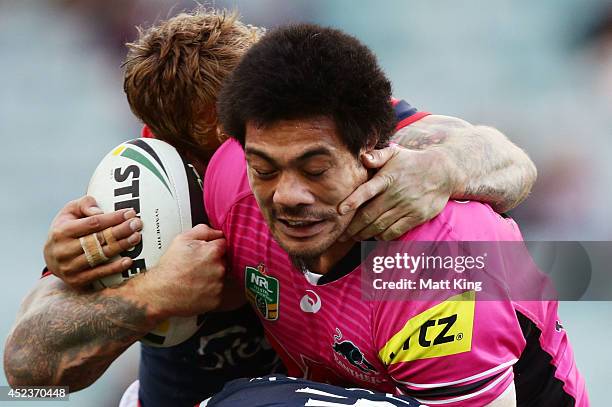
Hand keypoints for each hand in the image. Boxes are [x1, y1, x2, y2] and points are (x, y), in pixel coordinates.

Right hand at [43, 196, 142, 288]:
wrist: (50, 258)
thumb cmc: (66, 228)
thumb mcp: (70, 212)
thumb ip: (84, 204)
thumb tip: (100, 211)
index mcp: (62, 231)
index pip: (93, 223)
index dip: (113, 218)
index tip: (130, 213)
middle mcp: (63, 251)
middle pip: (98, 240)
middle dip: (121, 231)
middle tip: (137, 224)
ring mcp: (69, 267)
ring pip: (100, 256)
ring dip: (121, 247)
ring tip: (136, 238)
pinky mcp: (76, 280)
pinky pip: (99, 274)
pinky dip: (114, 268)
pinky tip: (128, 260)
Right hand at [140, 224, 226, 317]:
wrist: (159, 293)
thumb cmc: (169, 267)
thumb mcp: (182, 239)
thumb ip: (204, 231)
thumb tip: (217, 232)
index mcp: (213, 251)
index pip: (224, 244)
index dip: (214, 247)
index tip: (205, 253)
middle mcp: (220, 268)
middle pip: (225, 261)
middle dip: (214, 262)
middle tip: (199, 267)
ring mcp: (219, 285)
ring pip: (223, 277)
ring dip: (214, 277)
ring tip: (197, 279)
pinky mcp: (217, 300)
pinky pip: (220, 293)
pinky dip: (212, 291)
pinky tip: (199, 289)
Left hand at [338, 146, 453, 240]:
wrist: (443, 172)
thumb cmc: (412, 162)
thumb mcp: (395, 153)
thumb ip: (377, 155)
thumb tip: (363, 157)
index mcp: (388, 178)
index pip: (367, 190)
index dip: (352, 201)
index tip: (339, 211)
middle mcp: (396, 193)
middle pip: (369, 215)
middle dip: (353, 227)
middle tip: (342, 234)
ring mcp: (407, 206)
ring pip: (380, 225)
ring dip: (364, 234)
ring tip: (355, 237)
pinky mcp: (416, 216)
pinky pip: (395, 231)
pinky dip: (383, 236)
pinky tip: (375, 236)